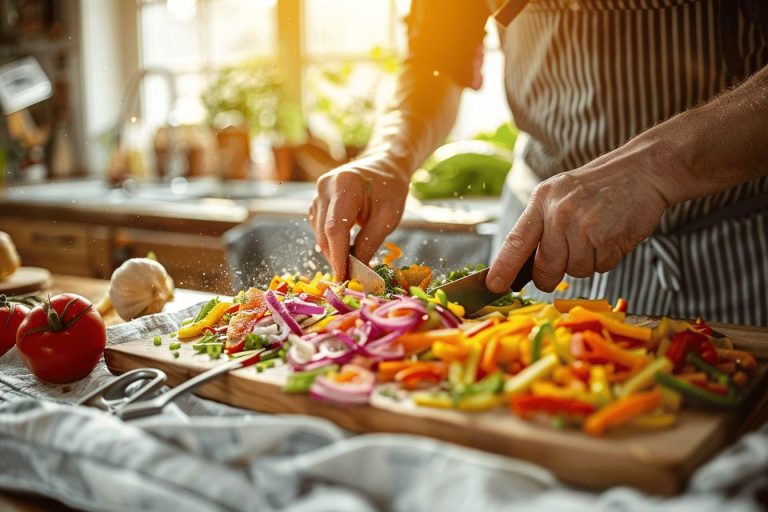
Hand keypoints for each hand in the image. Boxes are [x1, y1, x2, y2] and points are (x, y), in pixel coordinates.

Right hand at [310, 155, 409, 278]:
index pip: (335, 228)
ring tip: (351, 264)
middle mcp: (325, 187)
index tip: (343, 278)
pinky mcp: (317, 200)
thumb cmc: (390, 189)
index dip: (338, 256)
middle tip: (351, 278)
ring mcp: (318, 192)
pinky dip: (330, 241)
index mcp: (345, 185)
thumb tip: (358, 271)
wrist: (384, 165)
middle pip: (324, 232)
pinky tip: (344, 248)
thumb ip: (370, 243)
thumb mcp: (387, 217)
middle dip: (335, 258)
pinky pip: (318, 227)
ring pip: (319, 232)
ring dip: (332, 252)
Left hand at [487, 137, 676, 292]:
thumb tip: (523, 264)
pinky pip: (600, 267)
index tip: (494, 285)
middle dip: (552, 275)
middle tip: (567, 256)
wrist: (642, 171)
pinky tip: (611, 235)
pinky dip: (606, 257)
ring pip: (575, 271)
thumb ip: (541, 224)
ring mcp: (584, 226)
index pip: (516, 241)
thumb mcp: (560, 194)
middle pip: (546, 268)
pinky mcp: (608, 238)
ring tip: (597, 234)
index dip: (503, 267)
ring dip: (587, 261)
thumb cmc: (598, 186)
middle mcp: (559, 214)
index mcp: (542, 201)